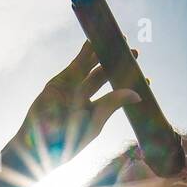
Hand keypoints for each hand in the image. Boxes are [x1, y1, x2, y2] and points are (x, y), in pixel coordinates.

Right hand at [6, 41, 140, 176]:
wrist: (39, 145)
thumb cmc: (68, 142)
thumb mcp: (94, 122)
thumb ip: (113, 104)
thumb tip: (137, 94)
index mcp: (95, 112)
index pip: (116, 95)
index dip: (130, 86)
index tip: (147, 79)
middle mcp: (84, 98)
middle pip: (105, 76)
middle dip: (119, 64)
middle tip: (136, 53)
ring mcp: (72, 88)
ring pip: (91, 67)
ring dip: (103, 53)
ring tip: (118, 41)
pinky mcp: (61, 81)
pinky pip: (76, 64)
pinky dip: (85, 53)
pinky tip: (95, 42)